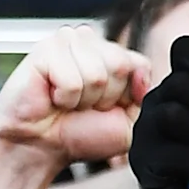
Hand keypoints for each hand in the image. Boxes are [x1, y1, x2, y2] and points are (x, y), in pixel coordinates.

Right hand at [0, 26, 148, 168]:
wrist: (44, 146)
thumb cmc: (81, 132)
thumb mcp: (129, 120)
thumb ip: (144, 94)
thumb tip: (141, 73)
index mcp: (111, 53)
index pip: (139, 64)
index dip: (128, 94)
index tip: (107, 106)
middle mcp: (90, 42)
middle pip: (120, 65)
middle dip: (106, 96)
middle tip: (84, 105)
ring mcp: (66, 41)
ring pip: (97, 74)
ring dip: (84, 99)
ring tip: (68, 101)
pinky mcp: (44, 50)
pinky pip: (72, 81)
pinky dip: (65, 98)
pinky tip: (54, 97)